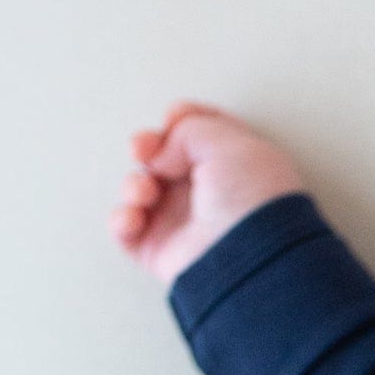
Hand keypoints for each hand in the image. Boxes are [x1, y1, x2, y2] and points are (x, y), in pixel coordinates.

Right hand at [109, 101, 305, 286]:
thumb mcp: (227, 141)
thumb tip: (162, 154)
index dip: (181, 120)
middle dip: (147, 147)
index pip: (201, 133)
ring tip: (146, 192)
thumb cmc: (252, 201)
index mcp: (234, 165)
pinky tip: (135, 216)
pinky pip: (127, 232)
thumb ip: (188, 130)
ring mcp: (184, 223)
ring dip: (134, 184)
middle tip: (144, 150)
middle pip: (163, 158)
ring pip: (140, 190)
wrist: (249, 257)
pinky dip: (122, 220)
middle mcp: (209, 193)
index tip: (174, 117)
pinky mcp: (163, 252)